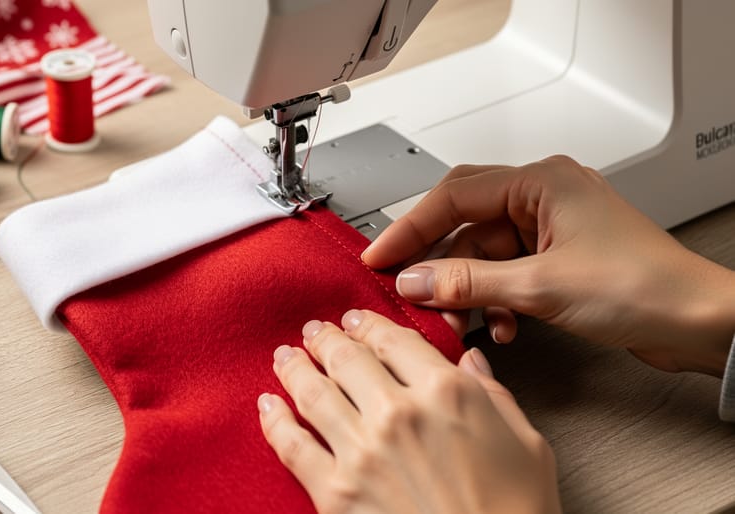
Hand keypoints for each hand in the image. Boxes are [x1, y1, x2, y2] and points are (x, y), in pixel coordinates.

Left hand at [258, 309, 560, 513]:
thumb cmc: (519, 510)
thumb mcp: (526, 443)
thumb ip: (493, 393)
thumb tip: (470, 359)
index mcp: (447, 392)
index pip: (394, 340)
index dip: (368, 324)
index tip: (354, 320)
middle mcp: (398, 412)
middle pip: (346, 359)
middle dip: (326, 339)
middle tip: (314, 331)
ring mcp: (362, 452)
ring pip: (313, 393)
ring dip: (294, 368)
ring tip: (285, 356)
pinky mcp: (335, 493)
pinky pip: (292, 446)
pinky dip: (275, 420)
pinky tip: (268, 404)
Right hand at [362, 155, 734, 375]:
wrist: (700, 321)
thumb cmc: (647, 285)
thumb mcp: (542, 285)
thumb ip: (470, 281)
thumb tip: (417, 280)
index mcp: (541, 181)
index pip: (453, 195)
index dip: (410, 228)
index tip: (380, 256)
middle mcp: (542, 198)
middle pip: (464, 225)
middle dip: (438, 263)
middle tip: (406, 289)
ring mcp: (549, 230)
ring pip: (482, 255)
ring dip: (469, 291)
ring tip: (461, 320)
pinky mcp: (556, 260)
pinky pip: (504, 274)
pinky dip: (493, 300)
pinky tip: (499, 325)